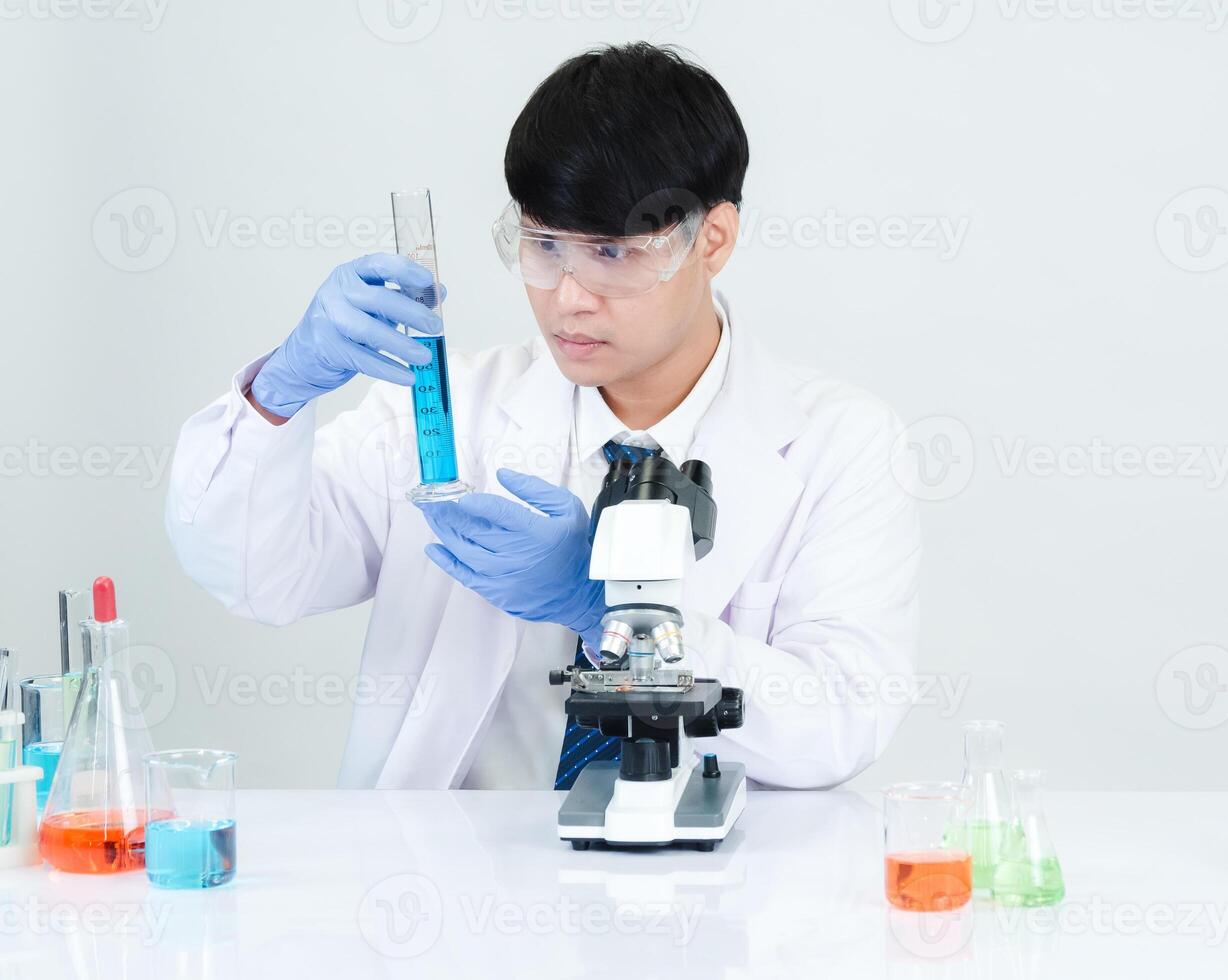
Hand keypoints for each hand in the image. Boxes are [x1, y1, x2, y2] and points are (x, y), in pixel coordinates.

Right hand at [250, 253, 444, 417]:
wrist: (307, 352)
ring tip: (424, 357)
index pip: (380, 264)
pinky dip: (388, 370)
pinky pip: (363, 359)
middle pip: (378, 299)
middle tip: (436, 326)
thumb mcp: (375, 304)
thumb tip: (440, 293)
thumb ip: (406, 295)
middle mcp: (337, 291)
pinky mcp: (327, 347)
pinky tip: (408, 377)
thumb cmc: (348, 322)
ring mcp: (329, 318)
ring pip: (369, 330)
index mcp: (352, 273)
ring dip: (401, 345)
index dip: (406, 271)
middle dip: (411, 313)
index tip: (429, 282)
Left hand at [416, 469, 604, 648]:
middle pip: (474, 531)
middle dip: (448, 513)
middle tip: (429, 499)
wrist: (577, 592)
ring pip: (465, 551)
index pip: (498, 513)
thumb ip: (535, 489)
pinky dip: (447, 562)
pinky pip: (465, 576)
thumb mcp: (567, 508)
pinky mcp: (496, 592)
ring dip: (445, 532)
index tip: (459, 495)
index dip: (475, 503)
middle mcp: (517, 555)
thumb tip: (503, 474)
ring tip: (431, 516)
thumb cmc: (571, 546)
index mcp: (536, 532)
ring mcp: (504, 576)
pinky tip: (433, 548)